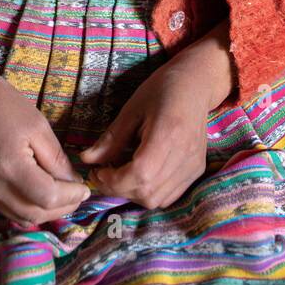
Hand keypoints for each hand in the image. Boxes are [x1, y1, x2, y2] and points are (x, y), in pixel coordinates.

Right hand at [0, 68, 90, 226]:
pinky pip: (7, 209)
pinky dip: (28, 207)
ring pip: (20, 217)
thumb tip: (73, 184)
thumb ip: (57, 160)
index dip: (70, 197)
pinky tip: (40, 193)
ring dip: (45, 212)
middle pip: (34, 214)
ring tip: (62, 196)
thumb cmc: (6, 106)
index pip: (46, 197)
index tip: (84, 188)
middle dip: (61, 208)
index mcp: (8, 165)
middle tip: (77, 195)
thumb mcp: (39, 127)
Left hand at [77, 59, 210, 210]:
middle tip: (104, 174)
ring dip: (134, 194)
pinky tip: (140, 176)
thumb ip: (111, 138)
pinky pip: (170, 196)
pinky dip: (150, 193)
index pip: (140, 174)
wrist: (195, 84)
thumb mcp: (131, 109)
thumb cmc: (161, 90)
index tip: (98, 172)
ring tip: (121, 175)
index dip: (114, 181)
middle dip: (119, 189)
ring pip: (158, 199)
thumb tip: (87, 159)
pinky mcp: (197, 170)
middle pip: (148, 192)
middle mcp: (185, 154)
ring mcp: (194, 165)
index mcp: (168, 133)